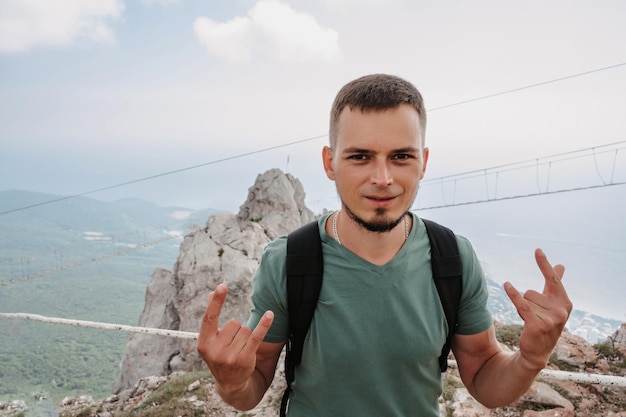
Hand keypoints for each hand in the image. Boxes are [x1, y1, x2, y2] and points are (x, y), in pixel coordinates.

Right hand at [197, 284, 273, 394]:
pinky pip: (256, 336)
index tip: (222, 286)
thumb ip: (211, 319)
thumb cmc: (220, 356)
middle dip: (236, 330)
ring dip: (245, 336)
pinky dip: (264, 325)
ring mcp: (230, 356)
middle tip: (232, 344)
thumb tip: (210, 294)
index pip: (209, 318)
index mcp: (204, 344)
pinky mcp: (245, 359)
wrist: (230, 384)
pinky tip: (270, 315)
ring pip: (245, 329)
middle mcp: (215, 351)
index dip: (215, 302)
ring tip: (239, 349)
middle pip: (233, 323)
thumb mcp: (211, 341)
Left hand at [504, 249, 571, 370]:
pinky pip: (522, 304)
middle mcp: (561, 310)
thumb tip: (561, 265)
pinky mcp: (538, 325)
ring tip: (530, 321)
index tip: (537, 250)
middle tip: (533, 317)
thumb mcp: (551, 304)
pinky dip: (513, 295)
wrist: (537, 351)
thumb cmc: (544, 323)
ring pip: (525, 299)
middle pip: (531, 292)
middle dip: (527, 302)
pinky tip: (506, 285)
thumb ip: (555, 284)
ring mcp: (551, 318)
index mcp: (564, 303)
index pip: (552, 279)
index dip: (544, 264)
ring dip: (523, 309)